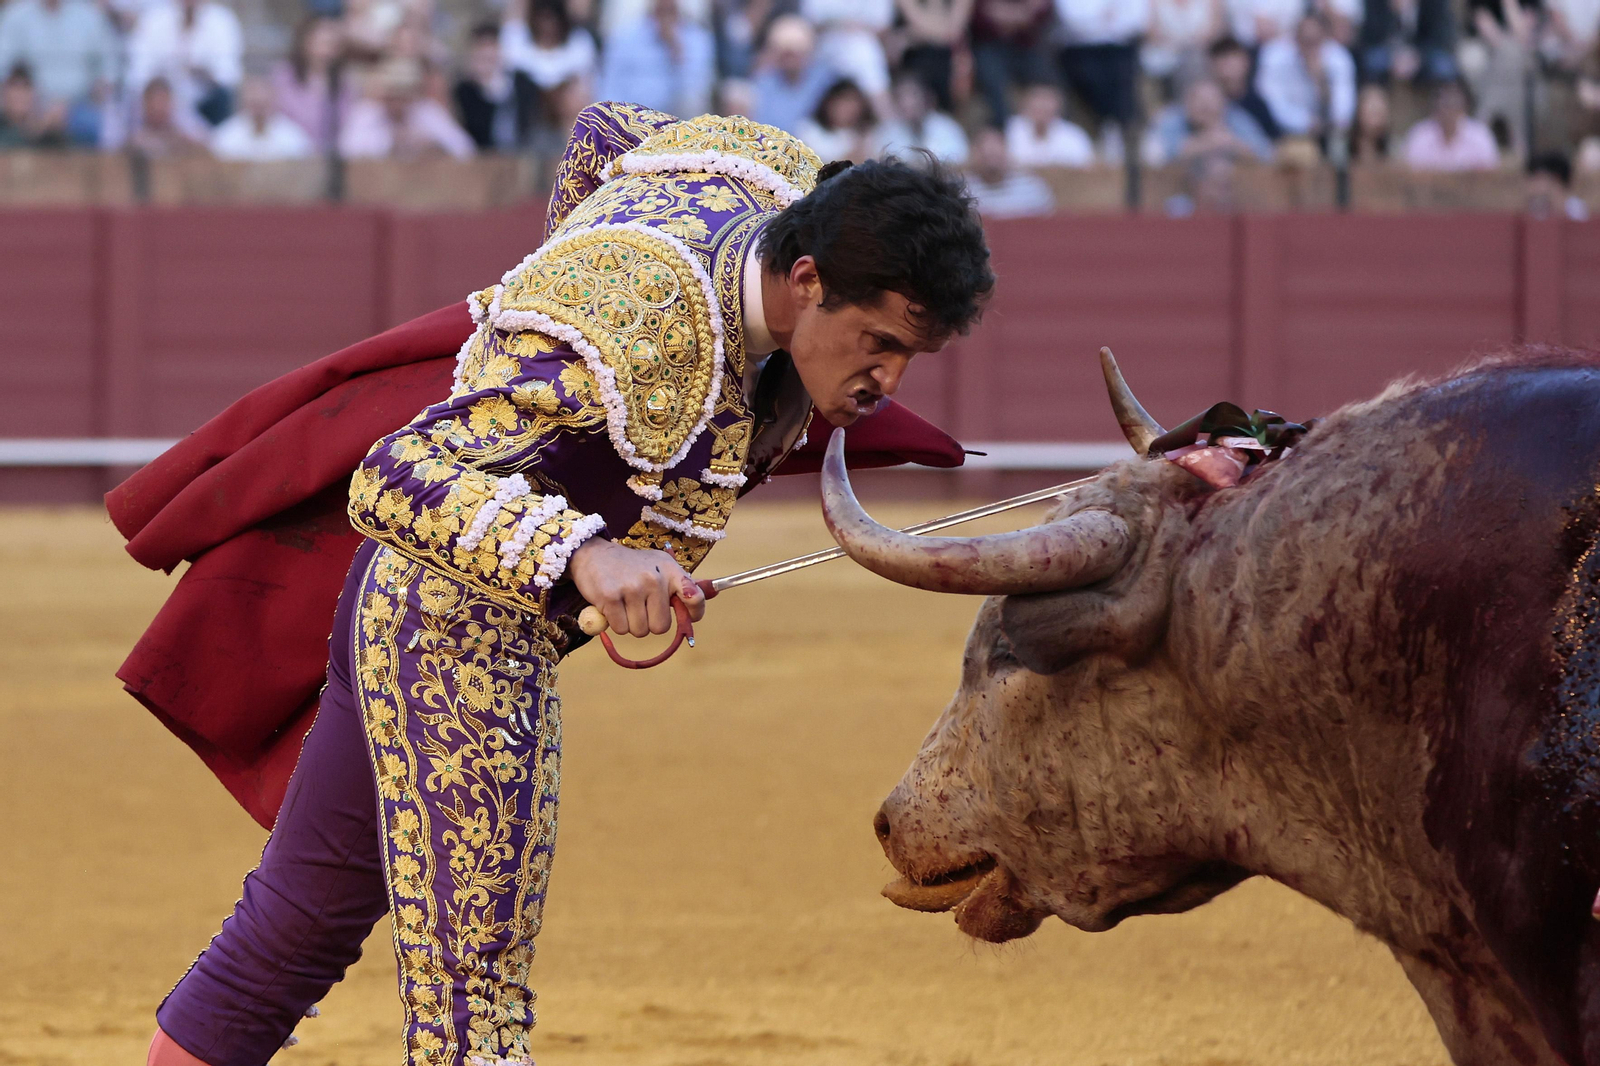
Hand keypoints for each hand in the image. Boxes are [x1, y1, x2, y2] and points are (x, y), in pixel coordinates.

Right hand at [569, 537, 705, 636]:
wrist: (594, 554)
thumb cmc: (631, 566)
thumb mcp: (659, 567)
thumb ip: (682, 585)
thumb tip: (709, 599)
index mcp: (670, 570)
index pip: (695, 597)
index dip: (693, 613)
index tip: (688, 617)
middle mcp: (653, 578)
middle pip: (661, 627)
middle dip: (649, 622)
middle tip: (638, 605)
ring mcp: (632, 588)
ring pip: (640, 631)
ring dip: (630, 624)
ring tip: (624, 603)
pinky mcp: (610, 598)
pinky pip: (621, 629)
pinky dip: (616, 624)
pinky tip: (612, 605)